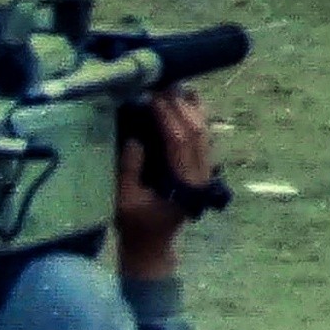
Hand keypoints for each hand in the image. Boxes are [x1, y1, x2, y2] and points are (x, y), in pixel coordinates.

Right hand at [114, 89, 210, 281]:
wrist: (152, 244)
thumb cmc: (134, 225)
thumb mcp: (124, 201)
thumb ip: (129, 171)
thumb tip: (134, 138)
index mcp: (185, 182)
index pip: (180, 140)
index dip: (168, 116)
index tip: (152, 96)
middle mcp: (202, 173)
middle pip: (197, 131)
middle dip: (180, 106)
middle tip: (162, 84)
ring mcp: (205, 169)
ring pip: (205, 131)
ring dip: (191, 107)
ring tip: (174, 86)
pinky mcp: (202, 167)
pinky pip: (203, 136)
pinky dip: (195, 116)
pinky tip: (185, 101)